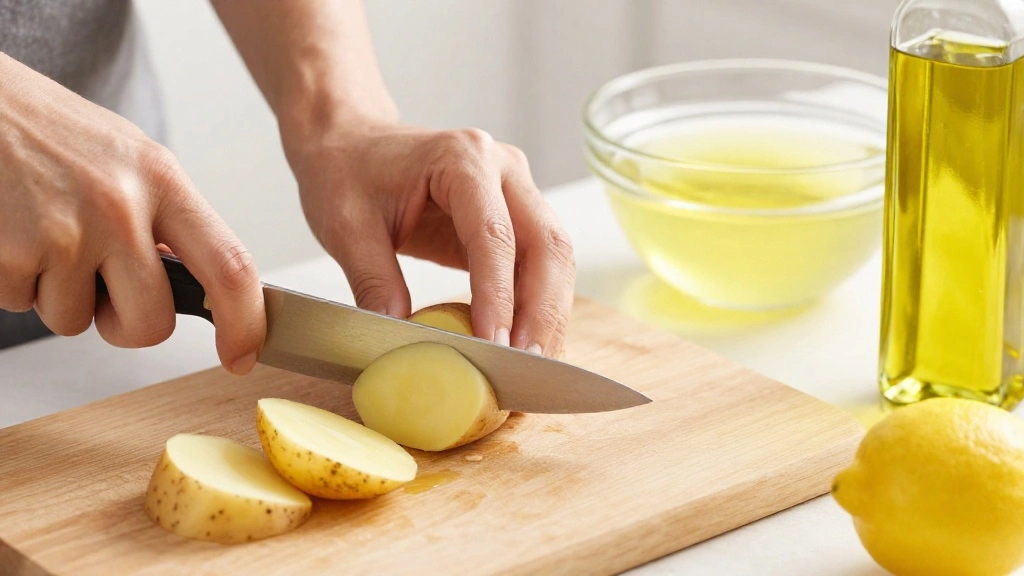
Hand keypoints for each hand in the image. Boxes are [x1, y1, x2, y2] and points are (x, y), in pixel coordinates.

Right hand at [0, 53, 264, 373]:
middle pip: (151, 323)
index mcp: (162, 179)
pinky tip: (11, 233)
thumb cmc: (48, 130)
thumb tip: (194, 281)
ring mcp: (64, 232)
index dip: (243, 323)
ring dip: (57, 295)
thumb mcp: (127, 157)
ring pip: (75, 322)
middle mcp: (120, 207)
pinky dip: (14, 282)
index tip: (242, 355)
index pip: (229, 266)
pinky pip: (21, 306)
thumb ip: (165, 217)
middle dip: (125, 326)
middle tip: (101, 289)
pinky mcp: (11, 254)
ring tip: (42, 235)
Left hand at [283, 121, 575, 357]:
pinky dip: (537, 306)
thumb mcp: (346, 228)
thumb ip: (374, 283)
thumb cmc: (346, 172)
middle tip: (527, 367)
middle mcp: (503, 168)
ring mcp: (516, 190)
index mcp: (462, 158)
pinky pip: (539, 264)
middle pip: (546, 244)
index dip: (498, 294)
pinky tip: (524, 345)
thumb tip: (402, 342)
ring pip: (555, 257)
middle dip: (543, 311)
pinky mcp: (515, 216)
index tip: (495, 345)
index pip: (494, 233)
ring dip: (549, 314)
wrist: (351, 142)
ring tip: (532, 366)